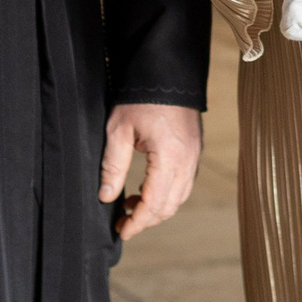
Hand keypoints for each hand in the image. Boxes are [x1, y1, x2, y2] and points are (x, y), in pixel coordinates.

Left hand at [99, 102, 201, 240]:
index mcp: (169, 157)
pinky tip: (147, 189)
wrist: (166, 70)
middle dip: (147, 219)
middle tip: (123, 223)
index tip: (122, 231)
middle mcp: (187, 160)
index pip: (154, 203)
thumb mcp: (118, 130)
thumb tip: (106, 197)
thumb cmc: (140, 97)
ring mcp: (194, 155)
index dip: (138, 222)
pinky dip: (167, 193)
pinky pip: (184, 182)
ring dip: (157, 207)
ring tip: (131, 205)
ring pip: (180, 196)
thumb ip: (113, 166)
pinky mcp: (194, 149)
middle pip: (170, 205)